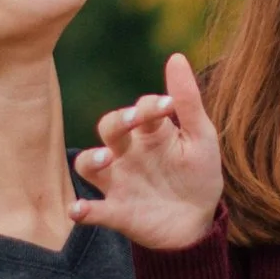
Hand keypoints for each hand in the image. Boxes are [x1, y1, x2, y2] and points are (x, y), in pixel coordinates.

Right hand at [71, 53, 224, 249]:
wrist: (200, 221)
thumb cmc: (198, 174)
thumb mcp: (201, 138)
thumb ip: (188, 101)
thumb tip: (176, 56)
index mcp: (151, 132)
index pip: (141, 109)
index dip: (151, 105)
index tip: (170, 105)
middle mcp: (128, 153)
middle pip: (109, 128)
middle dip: (117, 121)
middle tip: (132, 120)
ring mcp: (119, 181)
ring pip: (88, 164)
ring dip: (92, 159)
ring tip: (105, 158)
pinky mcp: (117, 212)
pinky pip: (93, 210)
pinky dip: (82, 210)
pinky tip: (78, 210)